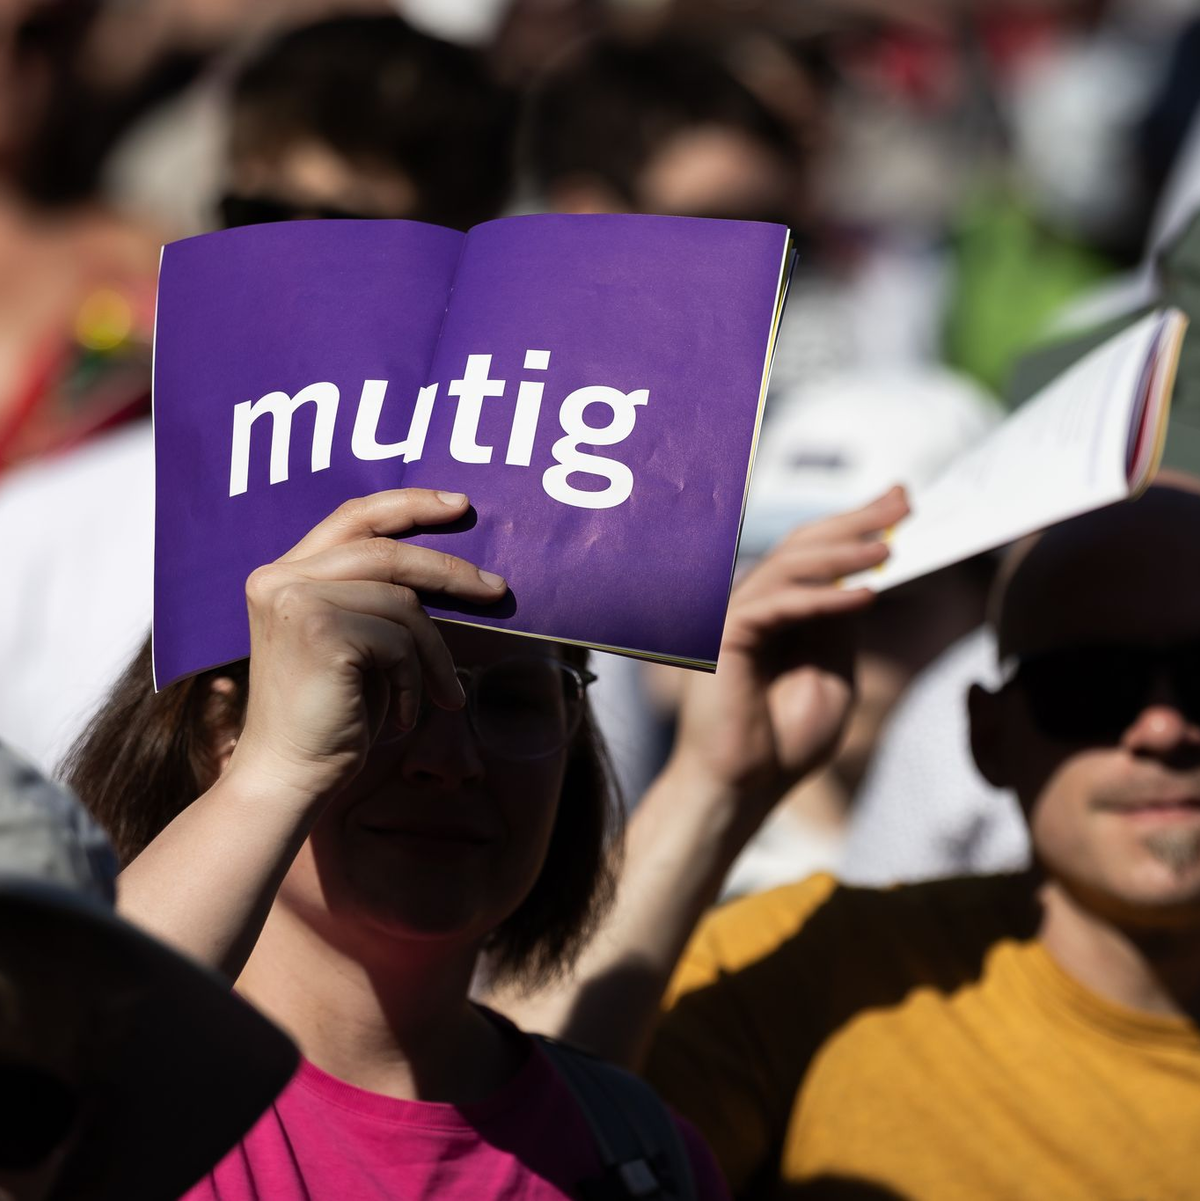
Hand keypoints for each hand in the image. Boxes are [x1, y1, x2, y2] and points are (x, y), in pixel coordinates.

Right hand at [227, 489, 507, 807]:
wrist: (292, 774)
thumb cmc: (334, 713)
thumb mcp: (359, 641)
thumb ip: (380, 597)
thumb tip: (454, 570)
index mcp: (286, 572)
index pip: (353, 518)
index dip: (408, 504)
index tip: (459, 505)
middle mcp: (280, 577)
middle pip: (386, 551)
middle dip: (449, 570)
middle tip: (497, 590)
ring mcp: (294, 599)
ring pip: (401, 603)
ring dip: (434, 654)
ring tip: (442, 694)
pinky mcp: (318, 630)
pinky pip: (399, 640)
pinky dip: (415, 679)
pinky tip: (406, 713)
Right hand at [668, 487, 909, 824]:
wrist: (744, 788)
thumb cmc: (785, 742)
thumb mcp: (834, 671)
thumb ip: (840, 624)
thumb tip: (864, 574)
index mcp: (777, 610)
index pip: (816, 554)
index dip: (857, 525)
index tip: (902, 500)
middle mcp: (753, 603)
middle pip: (804, 545)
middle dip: (856, 520)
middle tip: (904, 498)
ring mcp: (734, 616)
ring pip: (790, 566)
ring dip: (844, 553)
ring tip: (891, 546)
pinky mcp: (725, 636)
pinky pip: (780, 604)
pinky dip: (824, 597)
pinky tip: (866, 594)